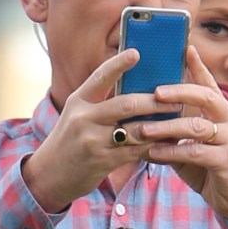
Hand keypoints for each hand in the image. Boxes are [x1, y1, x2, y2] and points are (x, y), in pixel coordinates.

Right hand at [22, 49, 179, 212]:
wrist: (49, 175)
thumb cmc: (70, 141)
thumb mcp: (78, 116)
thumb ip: (101, 102)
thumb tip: (137, 89)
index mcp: (78, 101)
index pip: (100, 77)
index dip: (118, 64)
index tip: (137, 52)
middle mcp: (83, 118)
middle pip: (126, 104)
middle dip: (155, 102)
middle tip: (176, 99)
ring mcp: (92, 140)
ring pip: (134, 129)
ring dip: (160, 126)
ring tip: (178, 121)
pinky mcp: (101, 161)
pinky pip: (135, 152)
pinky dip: (153, 146)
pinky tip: (168, 144)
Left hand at [128, 46, 227, 221]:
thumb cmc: (207, 168)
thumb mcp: (189, 143)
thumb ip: (174, 128)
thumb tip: (141, 115)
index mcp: (223, 112)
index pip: (209, 84)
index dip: (198, 65)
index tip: (185, 47)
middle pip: (207, 97)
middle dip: (179, 91)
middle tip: (155, 92)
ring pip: (197, 126)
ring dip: (167, 127)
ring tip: (142, 129)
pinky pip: (196, 152)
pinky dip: (173, 151)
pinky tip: (154, 153)